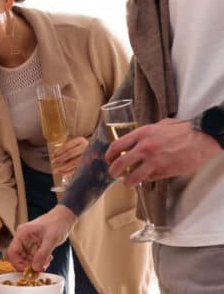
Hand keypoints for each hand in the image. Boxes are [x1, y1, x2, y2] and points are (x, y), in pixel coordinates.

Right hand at [6, 205, 75, 271]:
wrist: (64, 218)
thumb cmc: (56, 223)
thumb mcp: (50, 239)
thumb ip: (42, 254)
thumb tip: (35, 268)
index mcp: (22, 234)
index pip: (12, 252)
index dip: (17, 263)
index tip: (28, 270)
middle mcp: (22, 239)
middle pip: (18, 257)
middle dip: (28, 265)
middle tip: (40, 268)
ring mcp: (28, 242)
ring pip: (26, 259)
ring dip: (35, 264)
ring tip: (47, 261)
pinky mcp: (34, 246)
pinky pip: (33, 257)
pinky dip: (39, 261)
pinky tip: (48, 258)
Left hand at [50, 136, 88, 176]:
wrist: (98, 151)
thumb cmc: (82, 147)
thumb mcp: (75, 144)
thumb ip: (66, 148)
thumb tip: (54, 155)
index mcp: (80, 140)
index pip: (67, 146)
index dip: (59, 151)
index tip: (53, 155)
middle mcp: (85, 147)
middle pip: (70, 153)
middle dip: (60, 159)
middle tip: (53, 162)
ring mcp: (88, 155)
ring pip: (74, 162)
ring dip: (63, 167)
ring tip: (56, 170)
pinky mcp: (90, 164)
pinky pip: (78, 168)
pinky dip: (69, 172)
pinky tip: (63, 174)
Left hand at [105, 119, 220, 187]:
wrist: (202, 137)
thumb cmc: (183, 129)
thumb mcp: (160, 125)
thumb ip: (146, 133)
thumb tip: (138, 139)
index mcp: (142, 133)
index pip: (117, 145)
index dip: (109, 155)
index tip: (108, 159)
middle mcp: (144, 147)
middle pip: (120, 163)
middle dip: (113, 171)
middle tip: (113, 174)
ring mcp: (154, 161)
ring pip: (133, 176)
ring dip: (128, 182)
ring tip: (127, 184)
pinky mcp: (164, 171)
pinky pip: (149, 178)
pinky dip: (146, 180)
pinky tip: (146, 179)